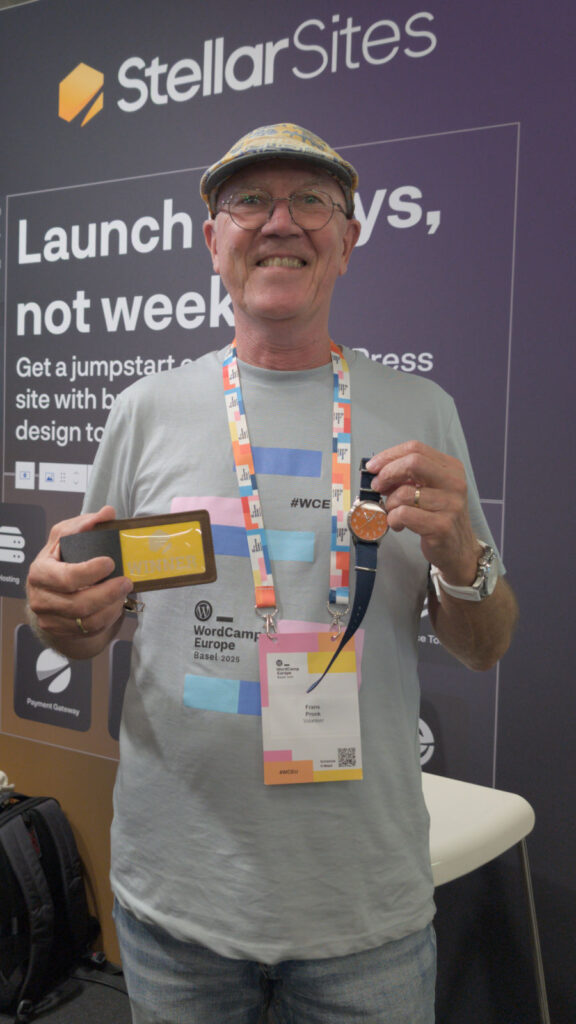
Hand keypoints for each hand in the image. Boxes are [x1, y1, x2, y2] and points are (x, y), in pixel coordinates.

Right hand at [26, 505, 132, 655]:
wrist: (51, 591)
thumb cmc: (60, 560)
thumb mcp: (66, 538)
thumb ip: (85, 524)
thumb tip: (106, 513)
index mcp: (41, 571)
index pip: (66, 577)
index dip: (90, 572)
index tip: (110, 562)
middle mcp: (41, 597)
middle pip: (78, 604)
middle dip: (108, 593)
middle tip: (126, 581)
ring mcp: (50, 617)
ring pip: (87, 620)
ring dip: (111, 606)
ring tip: (123, 591)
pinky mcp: (61, 630)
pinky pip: (90, 629)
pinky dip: (108, 616)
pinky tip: (115, 604)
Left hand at [366, 441, 480, 585]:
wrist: (459, 549)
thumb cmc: (439, 517)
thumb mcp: (429, 490)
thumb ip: (409, 478)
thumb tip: (378, 471)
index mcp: (451, 468)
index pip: (416, 449)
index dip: (390, 455)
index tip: (373, 467)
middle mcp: (454, 483)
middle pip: (413, 462)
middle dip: (388, 473)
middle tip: (377, 486)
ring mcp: (450, 504)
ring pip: (404, 493)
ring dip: (390, 504)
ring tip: (394, 512)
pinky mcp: (441, 526)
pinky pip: (404, 514)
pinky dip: (393, 519)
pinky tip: (399, 525)